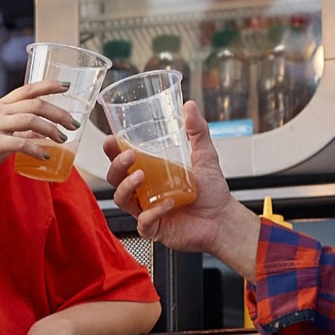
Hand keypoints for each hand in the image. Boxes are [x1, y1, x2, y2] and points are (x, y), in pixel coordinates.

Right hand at [0, 80, 78, 190]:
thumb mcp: (4, 135)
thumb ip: (22, 130)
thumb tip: (46, 130)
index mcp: (0, 106)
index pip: (28, 88)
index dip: (49, 85)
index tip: (67, 85)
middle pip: (35, 104)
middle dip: (59, 112)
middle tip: (73, 124)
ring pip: (31, 120)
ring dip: (52, 130)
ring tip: (62, 139)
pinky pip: (22, 143)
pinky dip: (37, 149)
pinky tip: (45, 156)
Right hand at [102, 103, 260, 278]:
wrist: (223, 219)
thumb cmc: (212, 192)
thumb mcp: (205, 155)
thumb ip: (197, 131)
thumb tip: (190, 105)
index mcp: (150, 174)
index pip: (124, 161)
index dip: (113, 151)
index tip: (111, 140)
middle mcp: (144, 192)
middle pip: (115, 179)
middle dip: (116, 166)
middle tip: (129, 156)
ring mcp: (146, 210)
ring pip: (121, 200)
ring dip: (126, 187)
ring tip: (141, 176)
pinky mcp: (153, 228)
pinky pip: (143, 221)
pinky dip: (153, 212)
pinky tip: (169, 204)